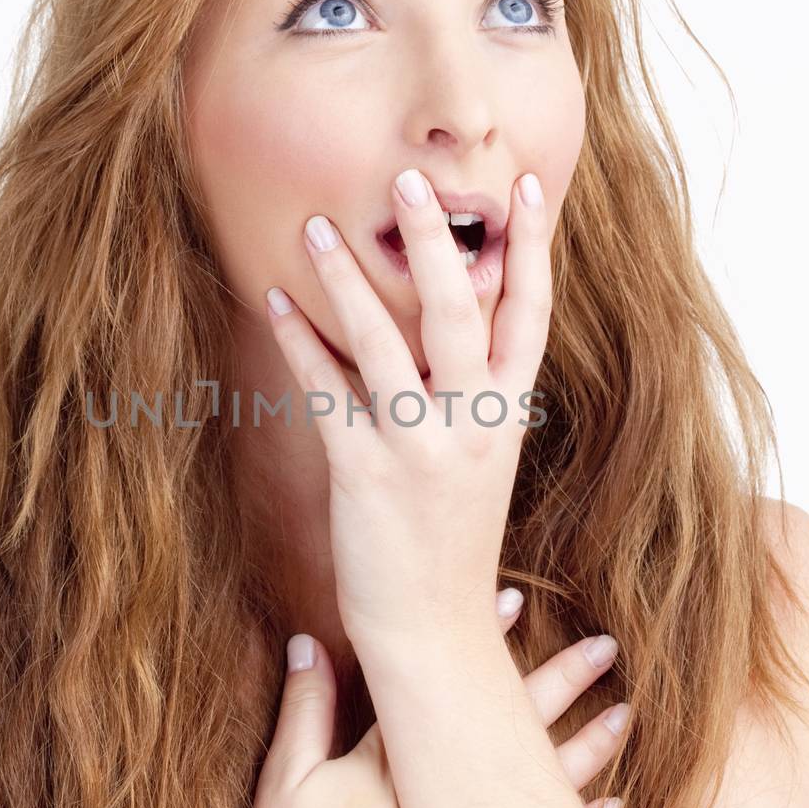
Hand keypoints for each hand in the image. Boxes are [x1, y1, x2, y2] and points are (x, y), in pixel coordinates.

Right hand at [242, 592, 626, 807]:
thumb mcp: (287, 779)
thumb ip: (305, 709)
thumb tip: (308, 643)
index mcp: (397, 759)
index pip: (448, 684)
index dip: (481, 638)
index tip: (515, 598)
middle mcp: (446, 794)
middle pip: (513, 724)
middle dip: (560, 678)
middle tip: (604, 646)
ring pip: (545, 782)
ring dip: (589, 745)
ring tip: (625, 713)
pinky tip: (612, 805)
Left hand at [265, 169, 550, 658]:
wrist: (435, 629)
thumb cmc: (453, 537)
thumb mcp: (482, 457)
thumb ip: (475, 392)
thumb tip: (456, 321)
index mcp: (510, 415)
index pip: (531, 315)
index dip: (533, 249)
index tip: (526, 187)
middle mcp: (474, 424)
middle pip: (463, 311)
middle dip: (436, 242)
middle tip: (409, 178)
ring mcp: (421, 447)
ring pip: (386, 343)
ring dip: (348, 280)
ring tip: (317, 228)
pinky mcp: (367, 473)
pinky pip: (328, 392)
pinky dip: (300, 343)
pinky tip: (275, 303)